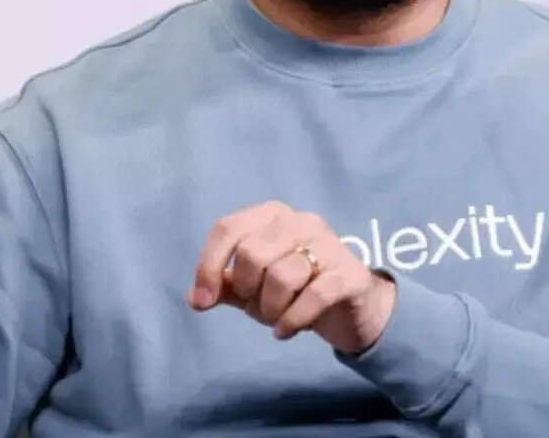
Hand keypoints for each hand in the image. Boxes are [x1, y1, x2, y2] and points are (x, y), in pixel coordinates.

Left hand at [188, 200, 395, 354]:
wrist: (352, 309)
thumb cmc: (295, 292)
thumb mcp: (253, 289)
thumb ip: (224, 286)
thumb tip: (196, 299)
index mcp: (272, 216)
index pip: (227, 229)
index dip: (208, 266)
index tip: (202, 301)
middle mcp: (301, 220)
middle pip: (252, 253)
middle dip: (247, 289)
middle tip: (258, 305)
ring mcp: (329, 244)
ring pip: (282, 276)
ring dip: (271, 309)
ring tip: (277, 317)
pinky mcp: (350, 274)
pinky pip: (313, 296)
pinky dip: (293, 320)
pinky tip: (287, 332)